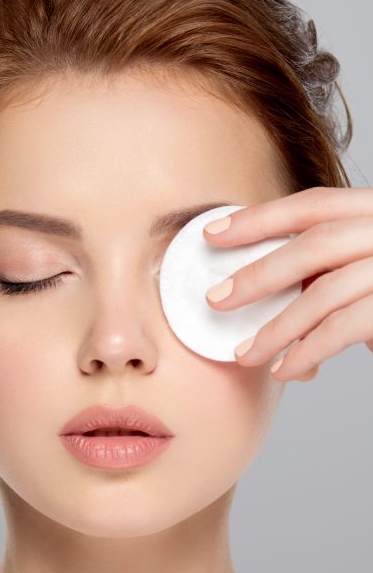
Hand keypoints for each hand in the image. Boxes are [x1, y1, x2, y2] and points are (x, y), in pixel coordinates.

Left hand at [203, 187, 372, 382]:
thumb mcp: (372, 266)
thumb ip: (337, 273)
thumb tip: (281, 309)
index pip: (314, 205)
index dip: (261, 218)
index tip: (214, 233)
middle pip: (314, 244)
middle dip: (259, 273)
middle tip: (218, 299)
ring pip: (325, 291)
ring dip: (278, 326)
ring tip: (245, 353)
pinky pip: (346, 326)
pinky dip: (309, 349)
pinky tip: (286, 367)